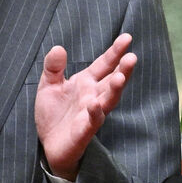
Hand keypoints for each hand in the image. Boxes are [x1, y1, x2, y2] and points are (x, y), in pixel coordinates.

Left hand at [34, 34, 136, 179]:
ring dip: (115, 89)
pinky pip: (92, 121)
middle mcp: (93, 96)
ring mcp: (91, 113)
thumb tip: (58, 48)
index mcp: (86, 82)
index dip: (115, 52)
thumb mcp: (49, 86)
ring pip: (108, 100)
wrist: (49, 144)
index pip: (104, 64)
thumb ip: (53, 67)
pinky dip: (95, 113)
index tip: (127, 38)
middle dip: (123, 70)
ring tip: (120, 77)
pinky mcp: (84, 130)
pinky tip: (94, 104)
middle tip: (132, 57)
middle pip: (112, 81)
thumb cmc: (53, 114)